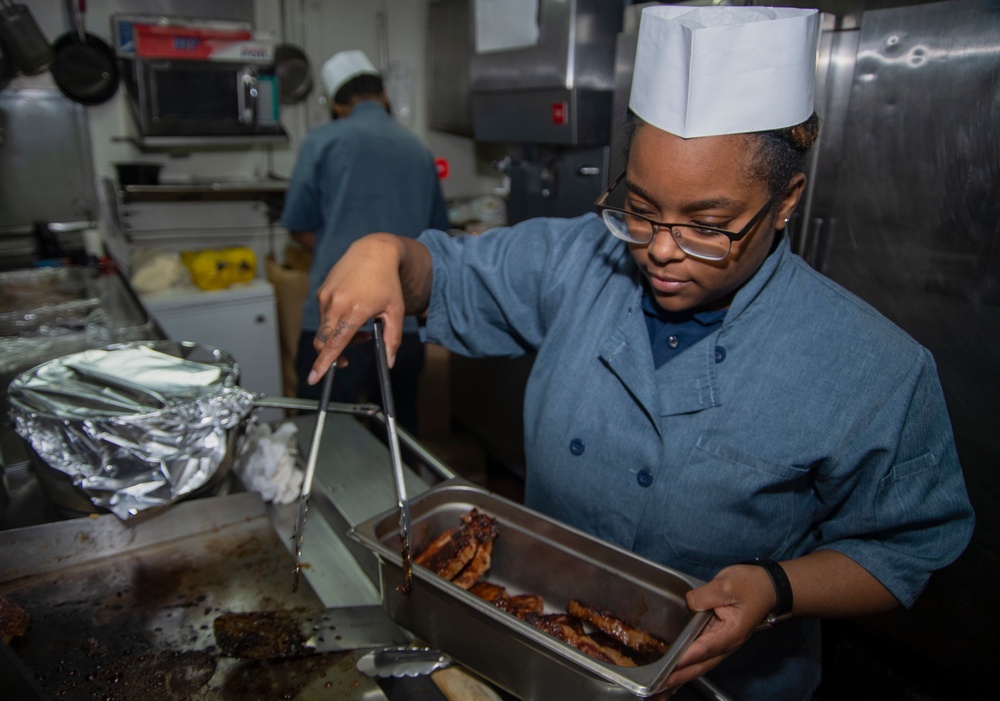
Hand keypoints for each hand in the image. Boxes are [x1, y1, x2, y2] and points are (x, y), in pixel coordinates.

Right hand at [309, 234, 409, 383]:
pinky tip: (352, 312)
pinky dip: (334, 323)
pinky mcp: (321, 292)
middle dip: (334, 354)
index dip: (323, 364)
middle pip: (324, 342)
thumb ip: (392, 339)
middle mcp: (336, 303)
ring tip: (361, 326)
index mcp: (354, 310)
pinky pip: (324, 316)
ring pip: (324, 330)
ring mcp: (325, 297)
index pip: (334, 344)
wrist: (373, 252)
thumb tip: (389, 362)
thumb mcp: (396, 311)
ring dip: (338, 337)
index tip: (314, 378)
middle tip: (353, 352)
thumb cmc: (387, 281)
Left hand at [664, 564, 775, 688]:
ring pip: (699, 665)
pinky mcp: (716, 639)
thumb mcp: (726, 585)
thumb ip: (705, 596)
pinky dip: (686, 668)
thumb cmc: (749, 585)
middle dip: (680, 676)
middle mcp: (727, 643)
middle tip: (659, 685)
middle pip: (701, 664)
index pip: (706, 647)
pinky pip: (700, 657)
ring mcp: (722, 643)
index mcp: (732, 632)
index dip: (688, 656)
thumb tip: (689, 605)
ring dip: (681, 677)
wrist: (766, 587)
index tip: (672, 665)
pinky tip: (674, 675)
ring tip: (661, 688)